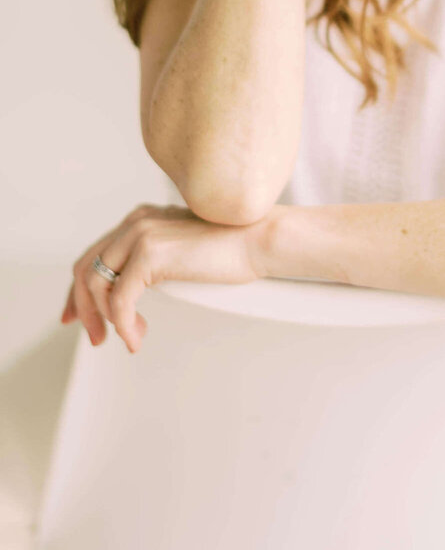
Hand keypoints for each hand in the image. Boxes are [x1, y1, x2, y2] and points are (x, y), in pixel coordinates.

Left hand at [59, 203, 264, 353]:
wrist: (258, 240)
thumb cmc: (232, 249)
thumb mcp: (181, 252)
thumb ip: (156, 260)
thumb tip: (137, 290)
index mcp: (141, 219)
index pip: (94, 255)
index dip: (79, 290)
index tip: (74, 316)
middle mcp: (135, 222)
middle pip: (86, 268)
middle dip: (84, 308)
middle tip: (95, 338)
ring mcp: (141, 234)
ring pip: (96, 284)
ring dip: (104, 319)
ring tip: (125, 338)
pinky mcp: (150, 253)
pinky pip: (120, 298)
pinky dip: (123, 323)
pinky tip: (136, 336)